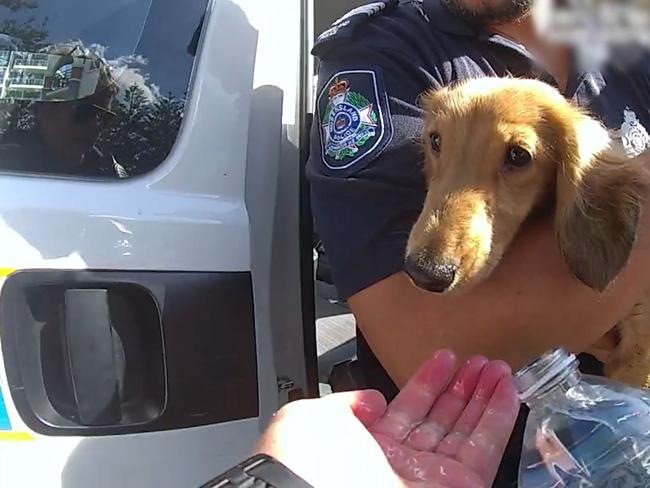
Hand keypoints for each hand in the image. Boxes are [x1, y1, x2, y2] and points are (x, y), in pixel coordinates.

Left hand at [253, 350, 518, 486]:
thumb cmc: (308, 466)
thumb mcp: (312, 419)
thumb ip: (347, 404)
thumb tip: (373, 399)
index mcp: (367, 448)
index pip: (406, 408)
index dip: (427, 381)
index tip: (444, 358)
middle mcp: (402, 464)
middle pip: (441, 419)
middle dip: (462, 388)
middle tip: (479, 361)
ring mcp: (433, 477)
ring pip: (467, 431)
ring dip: (485, 397)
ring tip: (498, 368)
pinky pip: (486, 449)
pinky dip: (499, 418)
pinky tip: (506, 389)